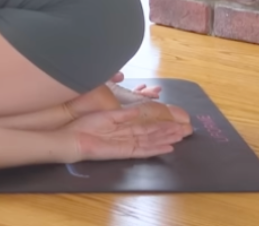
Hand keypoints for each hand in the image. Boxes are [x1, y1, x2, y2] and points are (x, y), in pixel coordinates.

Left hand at [63, 103, 192, 162]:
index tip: (174, 119)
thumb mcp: (107, 113)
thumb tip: (138, 106)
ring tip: (181, 137)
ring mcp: (127, 144)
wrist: (73, 137)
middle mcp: (128, 135)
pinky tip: (168, 148)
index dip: (161, 122)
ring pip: (151, 141)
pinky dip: (156, 149)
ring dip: (166, 139)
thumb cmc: (85, 123)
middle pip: (152, 133)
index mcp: (123, 124)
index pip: (146, 123)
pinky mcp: (124, 152)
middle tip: (186, 130)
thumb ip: (124, 112)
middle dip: (168, 131)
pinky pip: (143, 151)